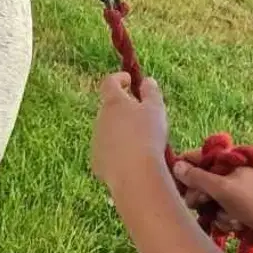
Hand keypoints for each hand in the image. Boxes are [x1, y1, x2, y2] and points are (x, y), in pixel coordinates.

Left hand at [91, 71, 167, 190]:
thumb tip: (147, 81)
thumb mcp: (156, 109)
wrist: (135, 174)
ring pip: (108, 132)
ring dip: (120, 132)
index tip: (129, 79)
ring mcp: (96, 141)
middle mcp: (100, 119)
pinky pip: (107, 152)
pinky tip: (133, 160)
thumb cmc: (148, 137)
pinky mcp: (96, 162)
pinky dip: (117, 153)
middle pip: (109, 109)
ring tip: (141, 142)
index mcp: (113, 102)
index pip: (110, 82)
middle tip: (142, 115)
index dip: (119, 78)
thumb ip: (151, 92)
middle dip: (123, 109)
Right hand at [172, 152, 252, 234]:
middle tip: (204, 204)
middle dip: (201, 198)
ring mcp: (232, 192)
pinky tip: (238, 224)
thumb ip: (198, 177)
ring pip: (208, 203)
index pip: (194, 159)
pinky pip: (221, 214)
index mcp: (224, 161)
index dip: (182, 171)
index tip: (175, 186)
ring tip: (231, 217)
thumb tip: (175, 165)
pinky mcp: (238, 209)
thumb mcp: (222, 188)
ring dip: (217, 213)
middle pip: (198, 184)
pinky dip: (227, 221)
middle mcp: (226, 174)